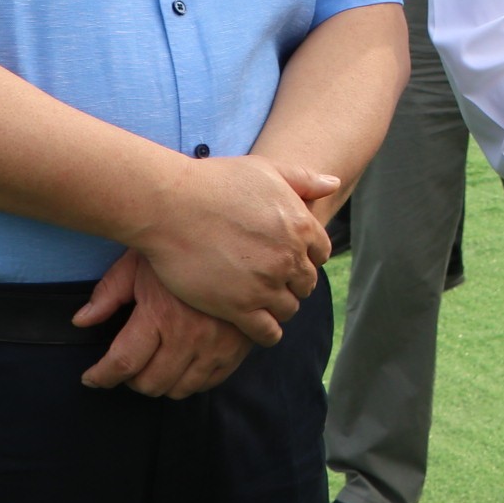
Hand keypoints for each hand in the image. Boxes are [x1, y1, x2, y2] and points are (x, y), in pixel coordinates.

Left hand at [75, 252, 256, 397]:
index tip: (92, 378)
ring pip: (178, 389)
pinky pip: (207, 384)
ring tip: (152, 366)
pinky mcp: (236, 349)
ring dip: (159, 383)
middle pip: (150, 383)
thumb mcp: (138, 263)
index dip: (101, 376)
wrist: (233, 243)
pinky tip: (180, 364)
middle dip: (129, 380)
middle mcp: (189, 335)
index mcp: (160, 314)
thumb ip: (108, 294)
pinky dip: (189, 381)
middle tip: (126, 367)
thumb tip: (81, 321)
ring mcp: (216, 345)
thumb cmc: (179, 250)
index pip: (123, 363)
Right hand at [124, 155, 337, 346]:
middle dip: (293, 283)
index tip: (289, 259)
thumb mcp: (265, 170)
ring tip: (264, 304)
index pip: (320, 253)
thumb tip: (332, 184)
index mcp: (300, 226)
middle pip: (306, 283)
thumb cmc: (214, 182)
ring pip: (288, 308)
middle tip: (275, 283)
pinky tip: (258, 327)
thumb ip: (303, 179)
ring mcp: (265, 285)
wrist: (170, 206)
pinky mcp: (238, 307)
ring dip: (280, 306)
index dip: (305, 257)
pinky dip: (267, 333)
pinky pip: (267, 331)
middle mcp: (289, 258)